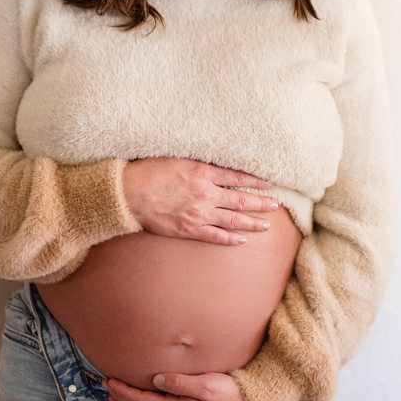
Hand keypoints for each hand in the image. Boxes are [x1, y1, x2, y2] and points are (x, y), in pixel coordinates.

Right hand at [122, 157, 277, 244]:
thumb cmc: (146, 172)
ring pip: (233, 220)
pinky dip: (230, 239)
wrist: (127, 193)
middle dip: (260, 203)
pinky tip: (242, 240)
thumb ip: (196, 163)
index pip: (236, 177)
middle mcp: (205, 194)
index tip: (267, 184)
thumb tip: (212, 164)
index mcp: (202, 172)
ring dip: (252, 222)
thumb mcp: (174, 159)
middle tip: (274, 205)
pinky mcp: (189, 229)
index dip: (254, 181)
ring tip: (266, 225)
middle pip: (240, 200)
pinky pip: (215, 236)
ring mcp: (199, 213)